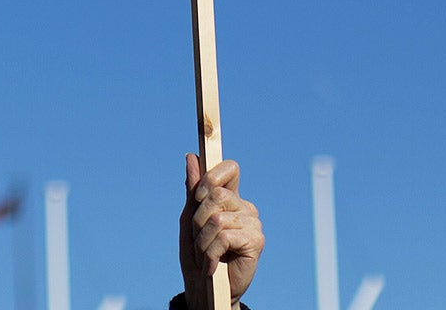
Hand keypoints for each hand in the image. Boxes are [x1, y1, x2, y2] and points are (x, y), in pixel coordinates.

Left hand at [178, 155, 262, 309]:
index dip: (211, 176)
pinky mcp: (256, 241)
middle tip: (199, 240)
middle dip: (198, 220)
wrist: (203, 289)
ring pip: (216, 218)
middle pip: (216, 194)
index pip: (230, 168)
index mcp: (231, 198)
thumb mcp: (189, 220)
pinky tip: (212, 266)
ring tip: (205, 256)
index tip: (198, 196)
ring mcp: (252, 223)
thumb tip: (191, 157)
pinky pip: (223, 236)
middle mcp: (245, 207)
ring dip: (201, 242)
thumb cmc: (196, 255)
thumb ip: (193, 190)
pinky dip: (210, 254)